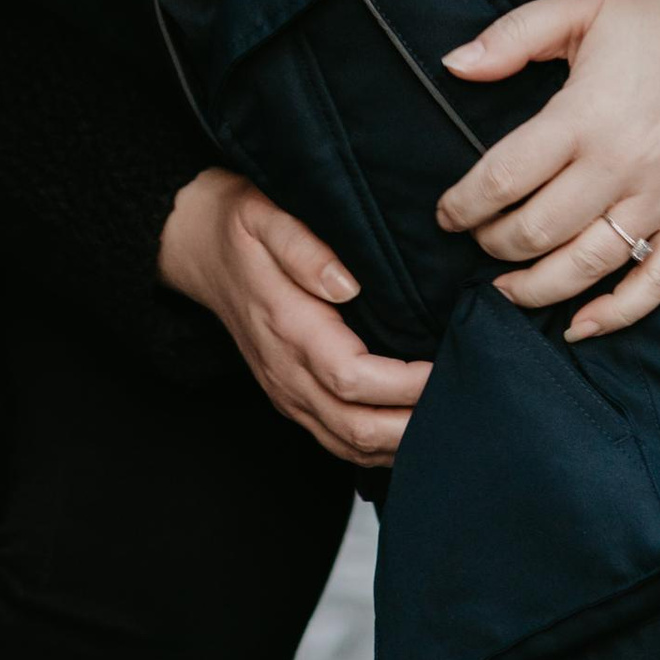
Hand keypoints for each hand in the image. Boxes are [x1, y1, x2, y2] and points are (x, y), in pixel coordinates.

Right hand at [159, 169, 428, 466]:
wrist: (195, 248)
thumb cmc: (237, 225)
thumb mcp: (264, 214)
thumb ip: (303, 246)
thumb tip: (347, 284)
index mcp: (288, 326)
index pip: (352, 377)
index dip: (404, 384)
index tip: (446, 364)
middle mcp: (286, 370)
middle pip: (355, 427)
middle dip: (413, 425)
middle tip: (464, 400)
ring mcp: (286, 391)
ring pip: (348, 444)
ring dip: (399, 443)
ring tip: (448, 421)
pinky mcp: (291, 396)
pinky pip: (336, 439)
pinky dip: (378, 445)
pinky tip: (413, 429)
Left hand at [438, 0, 659, 338]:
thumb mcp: (587, 1)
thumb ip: (514, 34)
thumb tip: (451, 66)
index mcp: (586, 114)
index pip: (502, 180)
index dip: (462, 206)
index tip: (445, 214)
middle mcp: (624, 165)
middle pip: (536, 232)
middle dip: (492, 245)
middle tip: (477, 240)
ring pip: (586, 267)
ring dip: (534, 288)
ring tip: (504, 288)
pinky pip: (658, 281)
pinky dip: (616, 312)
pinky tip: (578, 326)